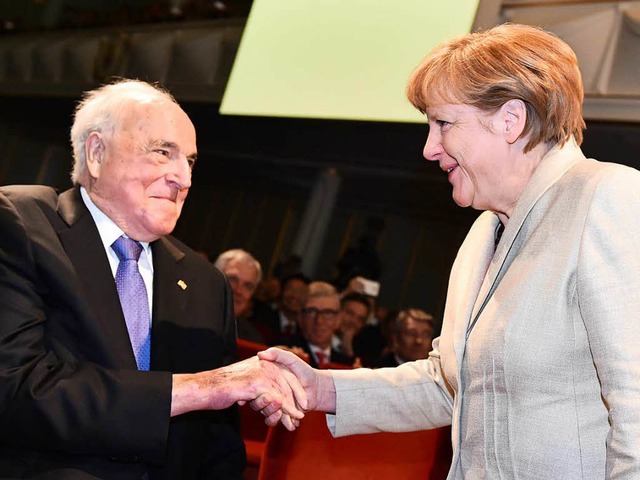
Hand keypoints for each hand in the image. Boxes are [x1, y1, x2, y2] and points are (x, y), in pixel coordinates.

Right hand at [170, 355, 306, 420]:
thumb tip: (266, 397)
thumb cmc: (220, 388)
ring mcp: (260, 372)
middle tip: (301, 416)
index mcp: (261, 362)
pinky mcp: (256, 383)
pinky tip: (288, 417)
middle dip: (295, 400)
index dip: (294, 389)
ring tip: (294, 421)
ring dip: (290, 409)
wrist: (204, 389)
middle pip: (288, 382)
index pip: (284, 373)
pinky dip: (284, 409)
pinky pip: (276, 398)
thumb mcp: (243, 383)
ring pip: (283, 392)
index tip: (300, 403)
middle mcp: (263, 364)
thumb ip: (256, 386)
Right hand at [257, 347, 336, 422]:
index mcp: (266, 377)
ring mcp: (272, 402)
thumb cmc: (304, 371)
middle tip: (277, 402)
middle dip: (265, 404)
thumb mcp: (291, 359)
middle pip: (260, 400)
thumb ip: (277, 354)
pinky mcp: (279, 413)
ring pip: (265, 411)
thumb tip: (260, 354)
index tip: (262, 392)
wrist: (318, 388)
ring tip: (283, 415)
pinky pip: (273, 419)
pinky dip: (281, 422)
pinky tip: (292, 423)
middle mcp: (266, 390)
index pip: (258, 385)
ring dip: (273, 414)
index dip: (258, 390)